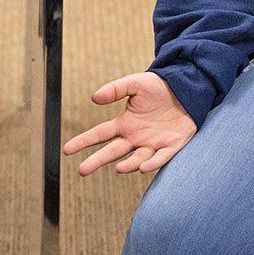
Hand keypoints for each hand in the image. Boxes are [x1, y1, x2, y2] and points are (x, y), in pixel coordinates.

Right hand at [63, 72, 196, 175]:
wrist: (186, 89)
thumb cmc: (159, 87)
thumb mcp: (135, 83)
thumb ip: (115, 89)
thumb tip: (94, 98)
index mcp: (125, 124)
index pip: (100, 134)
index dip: (83, 141)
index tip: (67, 149)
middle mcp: (136, 137)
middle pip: (113, 152)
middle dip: (97, 161)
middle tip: (82, 171)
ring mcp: (153, 144)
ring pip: (137, 158)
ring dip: (129, 164)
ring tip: (120, 168)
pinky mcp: (172, 146)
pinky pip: (161, 157)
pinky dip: (153, 163)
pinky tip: (144, 167)